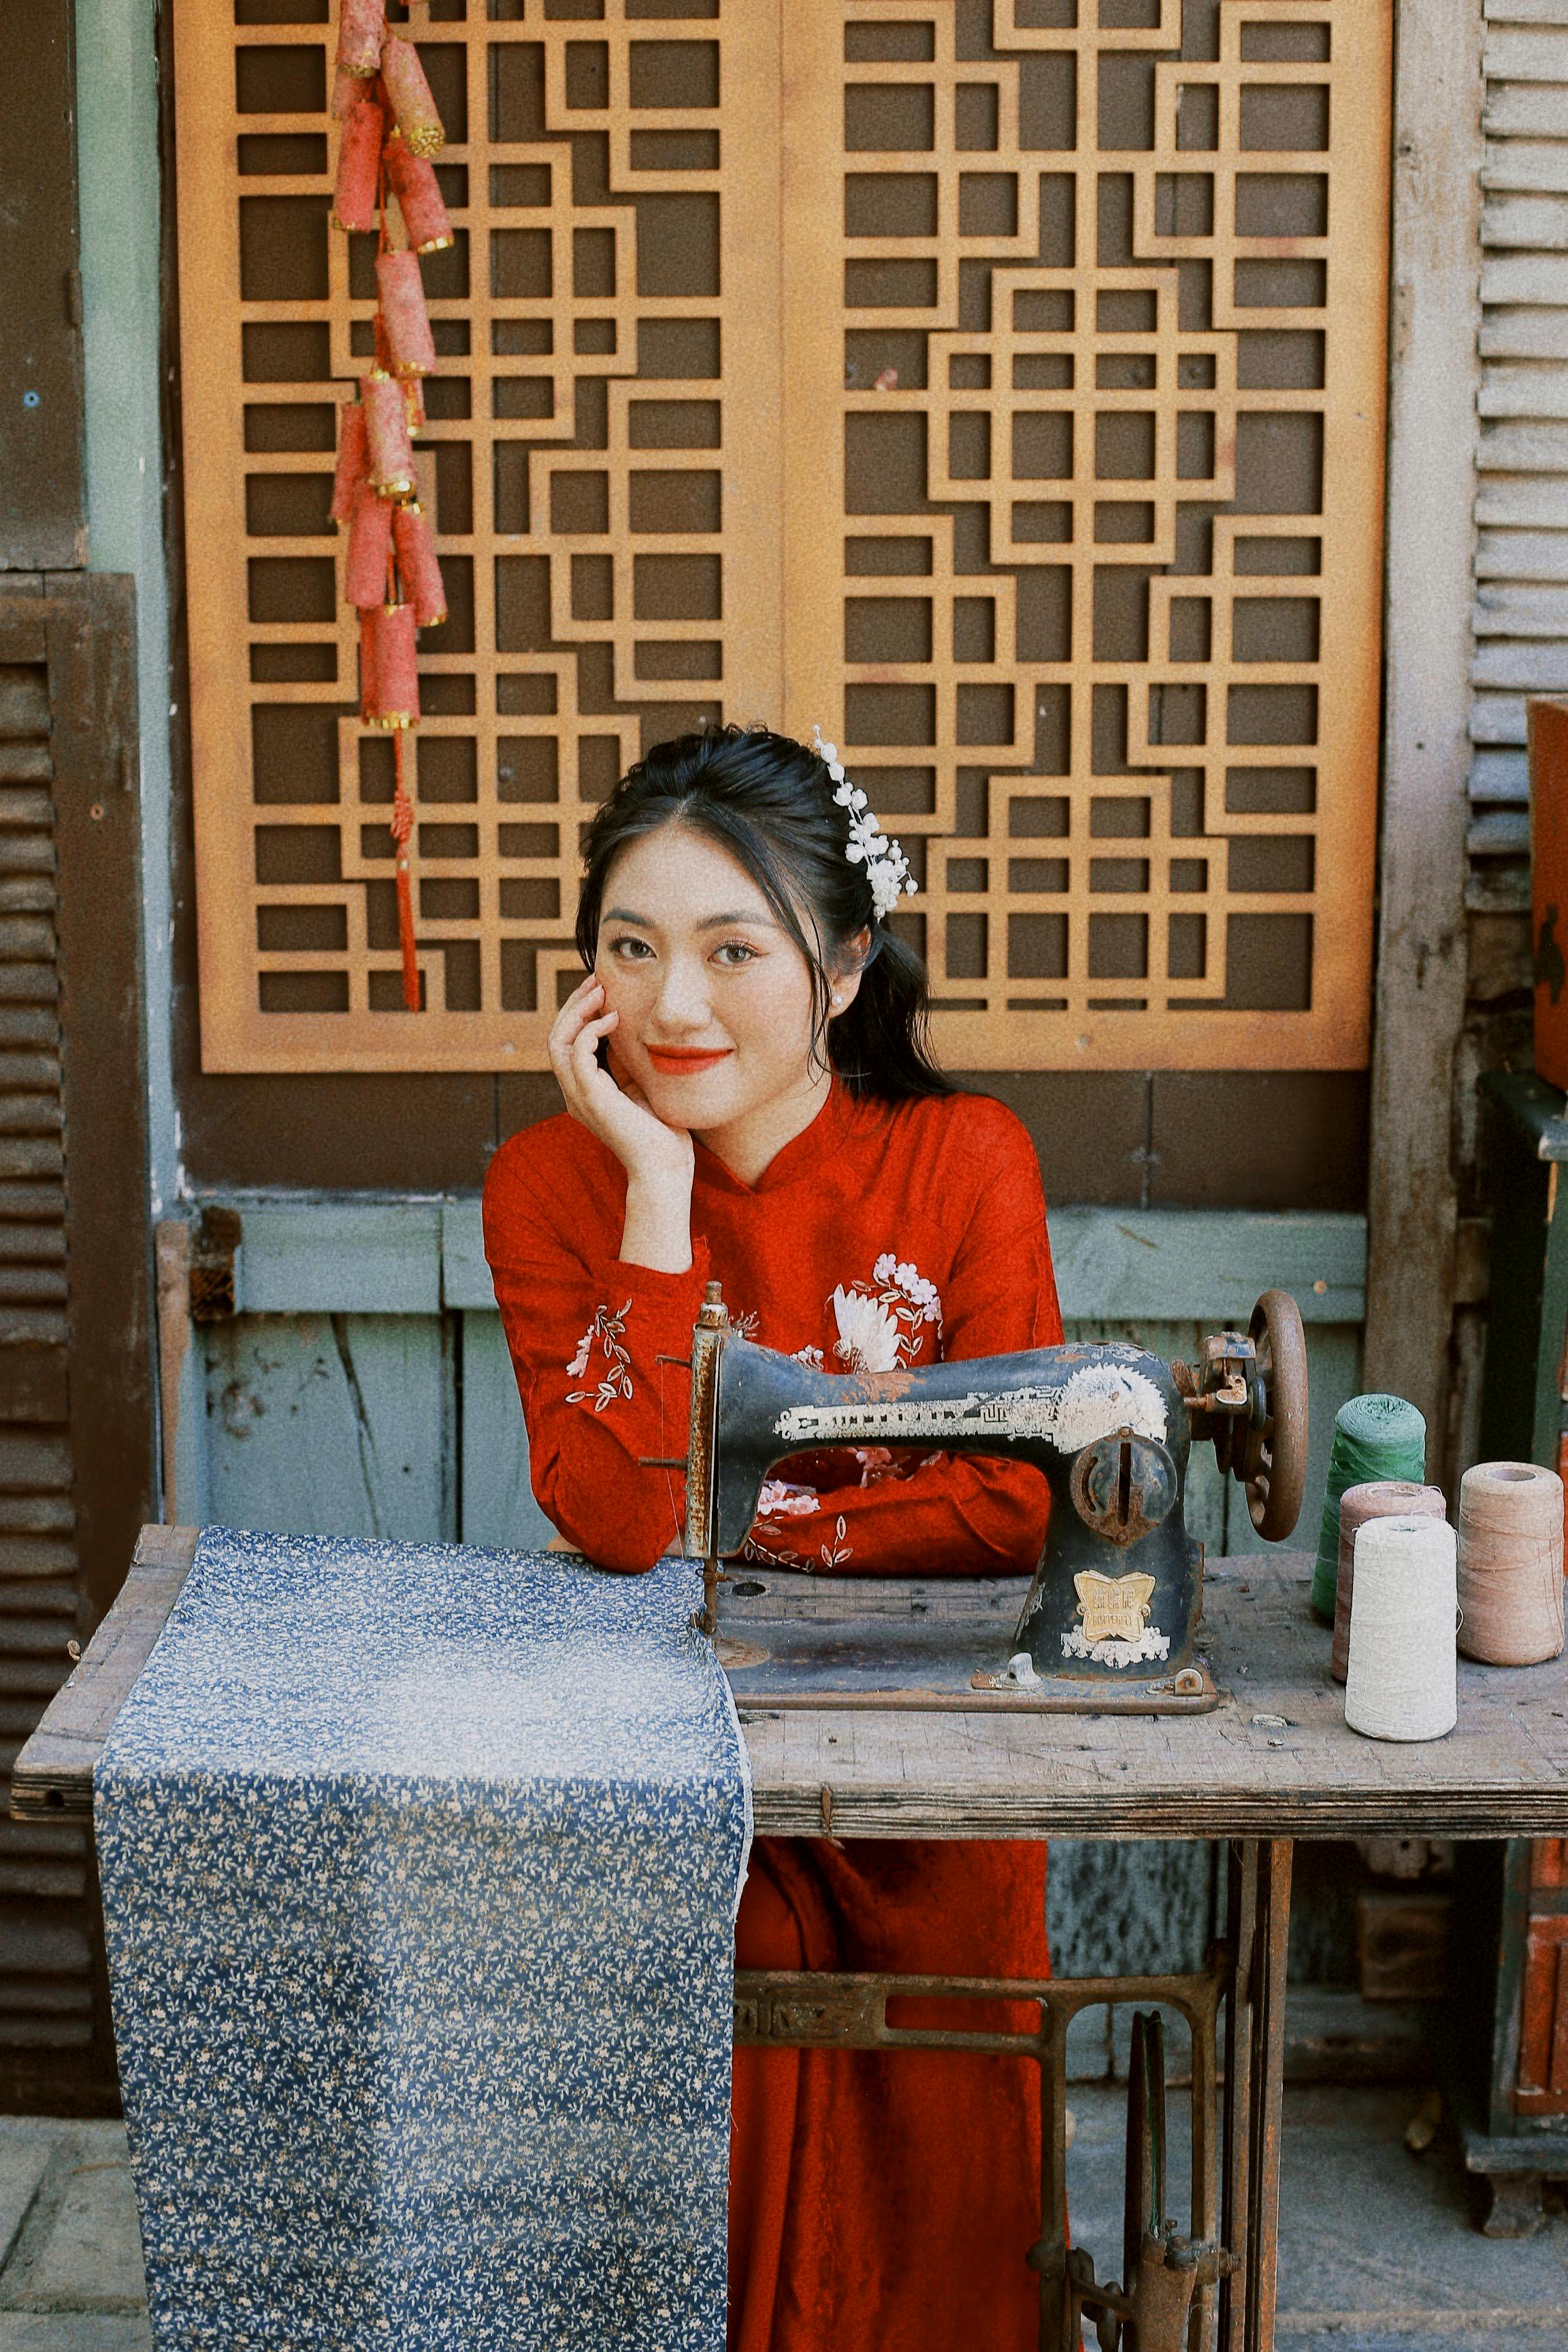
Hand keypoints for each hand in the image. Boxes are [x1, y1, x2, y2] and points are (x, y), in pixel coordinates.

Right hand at [549, 979, 694, 1271]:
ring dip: (577, 1010)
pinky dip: (591, 1030)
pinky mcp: (592, 1098)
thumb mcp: (641, 1086)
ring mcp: (579, 1096)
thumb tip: (631, 1028)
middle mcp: (574, 1093)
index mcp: (584, 1091)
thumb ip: (628, 1062)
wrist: (665, 1167)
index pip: (567, 1042)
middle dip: (574, 1004)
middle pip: (556, 1037)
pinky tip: (614, 1018)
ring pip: (558, 1041)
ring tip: (601, 990)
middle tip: (597, 979)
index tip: (602, 988)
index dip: (579, 1012)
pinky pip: (577, 1053)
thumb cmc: (661, 1133)